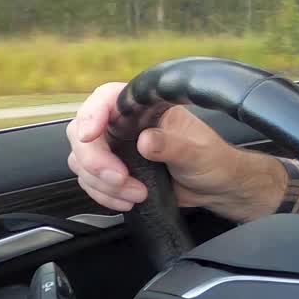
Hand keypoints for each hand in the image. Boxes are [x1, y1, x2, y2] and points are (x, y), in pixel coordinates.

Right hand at [65, 82, 286, 221]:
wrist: (216, 187)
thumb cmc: (212, 161)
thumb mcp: (198, 153)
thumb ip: (173, 146)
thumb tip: (146, 141)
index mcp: (147, 108)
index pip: (107, 98)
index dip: (92, 114)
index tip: (90, 135)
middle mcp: (126, 124)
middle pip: (82, 132)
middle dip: (95, 160)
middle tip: (120, 178)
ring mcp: (117, 147)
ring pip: (82, 161)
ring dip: (103, 183)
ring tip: (137, 194)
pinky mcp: (113, 170)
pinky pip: (89, 181)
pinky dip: (103, 194)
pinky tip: (128, 201)